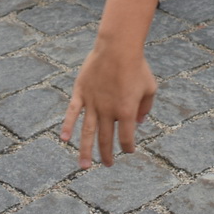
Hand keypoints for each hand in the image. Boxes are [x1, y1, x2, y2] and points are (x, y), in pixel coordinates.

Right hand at [61, 44, 156, 166]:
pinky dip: (67, 126)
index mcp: (126, 112)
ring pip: (87, 132)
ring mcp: (93, 103)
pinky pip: (72, 113)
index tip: (128, 150)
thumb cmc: (137, 66)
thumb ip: (146, 107)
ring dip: (85, 150)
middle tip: (107, 165)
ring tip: (84, 166)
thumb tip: (140, 122)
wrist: (118, 47)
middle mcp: (108, 111)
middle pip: (106, 139)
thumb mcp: (150, 87)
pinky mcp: (81, 93)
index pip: (126, 138)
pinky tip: (64, 139)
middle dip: (107, 154)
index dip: (127, 147)